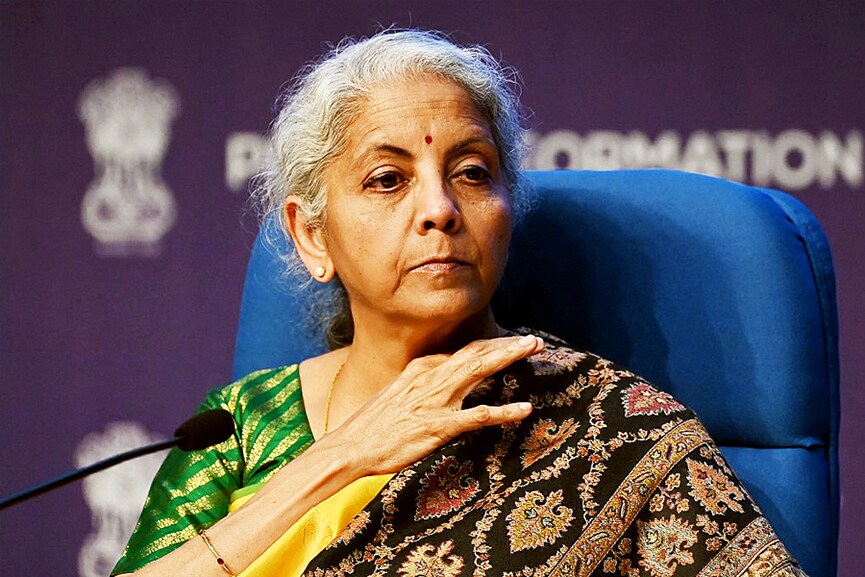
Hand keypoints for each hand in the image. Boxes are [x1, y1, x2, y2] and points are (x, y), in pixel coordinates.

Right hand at [331, 334, 543, 474]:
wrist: (351, 446)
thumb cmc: (374, 425)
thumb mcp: (398, 393)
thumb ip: (422, 382)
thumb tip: (443, 374)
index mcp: (421, 369)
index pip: (463, 351)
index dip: (491, 345)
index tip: (512, 343)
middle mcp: (430, 378)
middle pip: (475, 353)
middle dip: (506, 344)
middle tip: (534, 340)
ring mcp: (435, 400)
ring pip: (478, 370)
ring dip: (507, 358)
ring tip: (534, 350)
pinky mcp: (438, 426)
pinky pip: (477, 416)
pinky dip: (503, 411)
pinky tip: (524, 409)